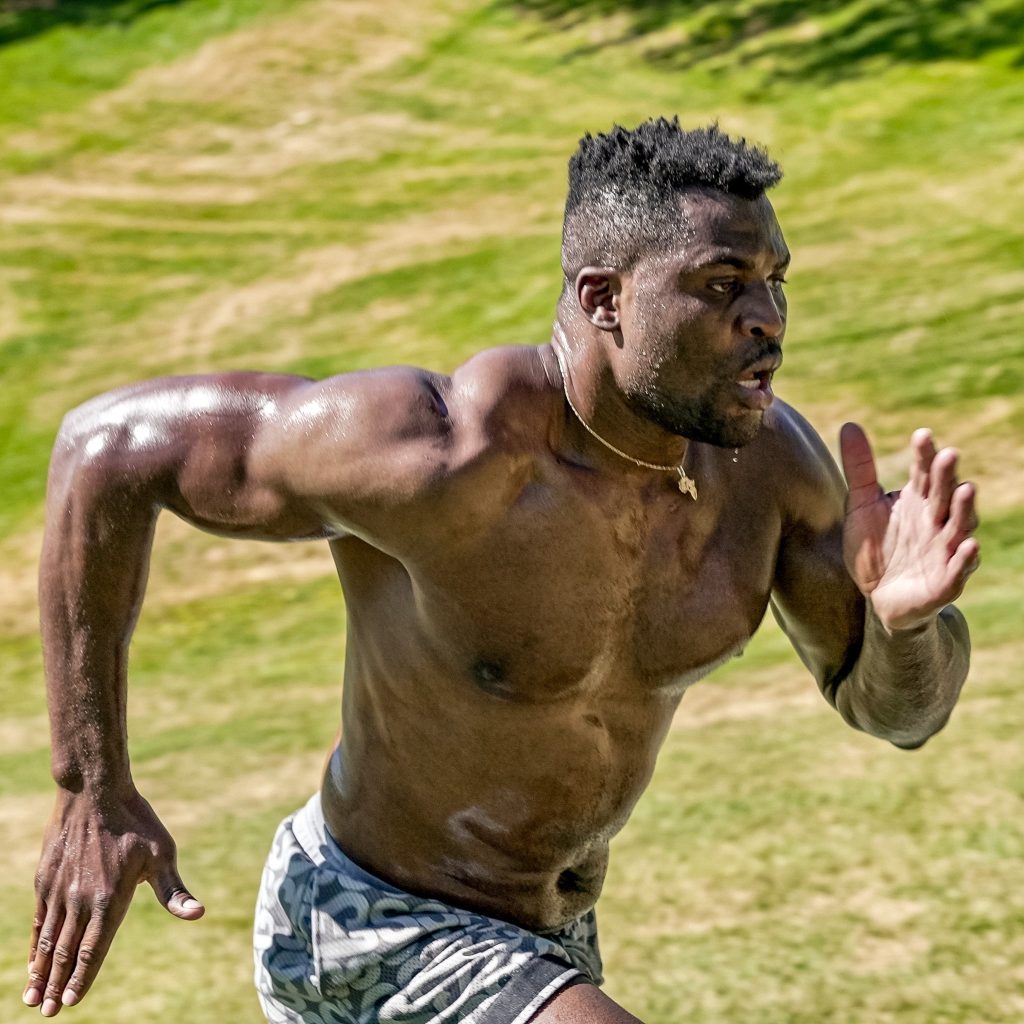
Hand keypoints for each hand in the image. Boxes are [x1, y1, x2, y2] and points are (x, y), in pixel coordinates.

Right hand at [24, 787, 203, 1015]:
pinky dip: (34, 944)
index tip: (72, 1002)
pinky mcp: (46, 880)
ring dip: (40, 971)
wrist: (94, 791)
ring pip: (48, 940)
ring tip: (33, 999)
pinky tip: (31, 961)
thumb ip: (174, 891)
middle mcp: (81, 900)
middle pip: (66, 952)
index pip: (93, 949)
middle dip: (57, 985)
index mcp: (110, 899)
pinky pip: (39, 920)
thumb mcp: (162, 853)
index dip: (82, 978)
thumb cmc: (136, 821)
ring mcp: (60, 890)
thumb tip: (199, 914)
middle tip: (48, 1014)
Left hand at [839, 423, 979, 631]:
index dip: (925, 455)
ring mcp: (944, 551)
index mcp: (919, 501)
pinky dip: (965, 558)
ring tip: (966, 490)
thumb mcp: (862, 506)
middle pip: (945, 496)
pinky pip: (959, 570)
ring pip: (960, 528)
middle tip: (948, 455)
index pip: (924, 473)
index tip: (922, 434)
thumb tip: (849, 424)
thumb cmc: (875, 547)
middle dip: (948, 477)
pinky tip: (968, 545)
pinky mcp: (946, 582)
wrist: (878, 596)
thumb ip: (860, 468)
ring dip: (964, 510)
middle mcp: (937, 522)